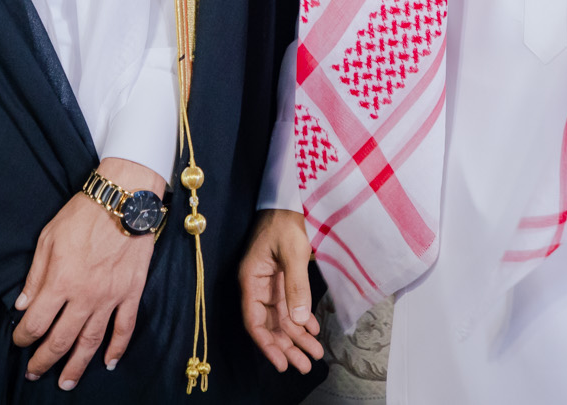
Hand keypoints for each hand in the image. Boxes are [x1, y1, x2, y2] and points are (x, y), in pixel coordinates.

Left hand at [12, 158, 162, 388]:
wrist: (123, 200)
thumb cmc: (82, 215)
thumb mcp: (48, 239)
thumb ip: (35, 276)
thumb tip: (23, 306)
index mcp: (60, 282)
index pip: (35, 322)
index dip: (23, 337)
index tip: (19, 341)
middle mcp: (84, 296)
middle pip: (61, 340)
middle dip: (44, 361)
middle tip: (36, 373)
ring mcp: (110, 297)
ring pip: (91, 341)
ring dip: (77, 366)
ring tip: (67, 382)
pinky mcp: (130, 293)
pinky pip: (124, 328)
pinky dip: (117, 348)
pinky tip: (109, 362)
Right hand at [239, 209, 322, 371]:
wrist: (288, 200)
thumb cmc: (285, 222)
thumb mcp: (293, 253)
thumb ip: (296, 286)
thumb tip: (300, 321)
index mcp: (252, 280)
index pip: (254, 321)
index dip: (267, 344)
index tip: (281, 363)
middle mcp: (258, 286)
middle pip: (270, 324)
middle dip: (286, 346)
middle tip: (304, 365)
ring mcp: (270, 283)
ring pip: (282, 317)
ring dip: (297, 336)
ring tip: (314, 353)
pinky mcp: (282, 278)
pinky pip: (290, 304)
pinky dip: (302, 318)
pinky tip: (313, 329)